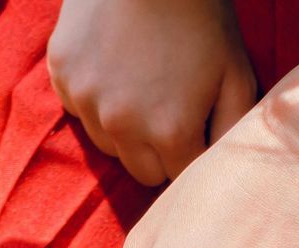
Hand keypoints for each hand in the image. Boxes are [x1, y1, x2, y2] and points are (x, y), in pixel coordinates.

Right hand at [48, 0, 256, 184]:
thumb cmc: (202, 17)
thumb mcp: (237, 74)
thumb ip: (233, 132)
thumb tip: (223, 171)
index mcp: (170, 132)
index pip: (181, 179)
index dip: (193, 154)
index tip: (199, 128)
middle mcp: (122, 126)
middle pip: (143, 172)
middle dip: (160, 152)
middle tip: (171, 108)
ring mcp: (86, 101)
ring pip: (109, 144)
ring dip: (126, 128)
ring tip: (143, 84)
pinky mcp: (62, 75)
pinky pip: (81, 110)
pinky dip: (97, 98)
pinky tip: (115, 65)